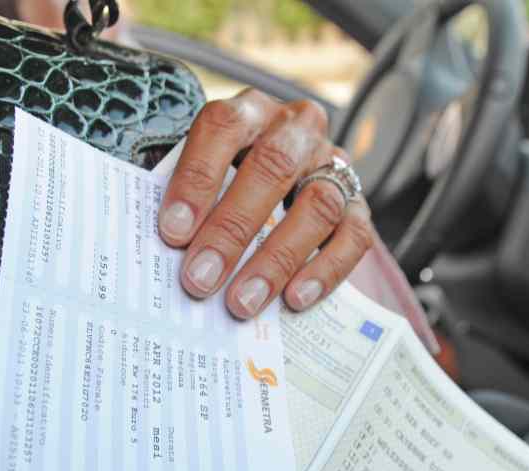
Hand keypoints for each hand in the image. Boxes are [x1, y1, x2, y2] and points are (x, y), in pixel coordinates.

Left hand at [158, 89, 374, 318]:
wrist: (282, 186)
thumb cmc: (226, 184)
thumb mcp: (204, 176)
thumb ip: (189, 202)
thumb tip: (169, 250)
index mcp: (249, 111)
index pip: (223, 128)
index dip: (197, 179)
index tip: (173, 231)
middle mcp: (296, 129)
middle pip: (273, 167)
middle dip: (232, 228)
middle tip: (201, 278)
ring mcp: (332, 164)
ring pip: (317, 204)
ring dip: (277, 259)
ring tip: (243, 301)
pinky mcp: (358, 203)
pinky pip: (354, 236)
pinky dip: (324, 270)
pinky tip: (294, 299)